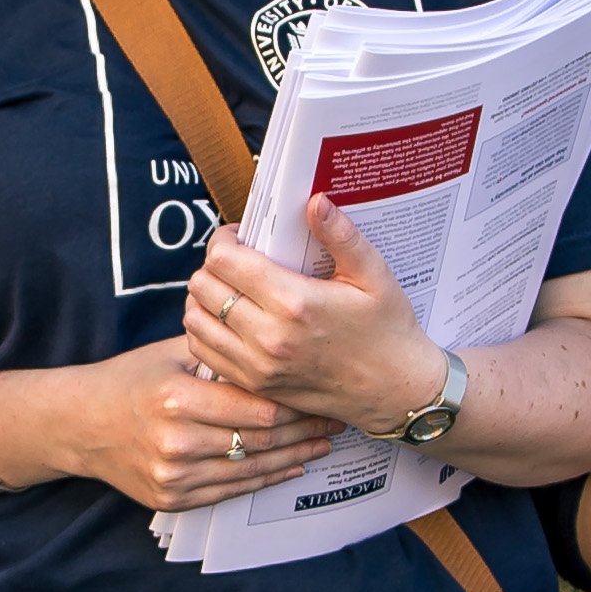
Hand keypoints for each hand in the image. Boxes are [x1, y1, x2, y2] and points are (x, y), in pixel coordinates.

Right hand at [10, 336, 337, 513]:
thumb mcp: (171, 352)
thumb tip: (277, 342)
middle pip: (260, 441)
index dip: (297, 405)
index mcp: (177, 399)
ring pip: (252, 470)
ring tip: (324, 443)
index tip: (323, 395)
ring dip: (294, 457)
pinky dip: (266, 478)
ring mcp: (173, 476)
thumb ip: (221, 353)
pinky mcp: (173, 498)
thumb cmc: (131, 379)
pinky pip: (231, 490)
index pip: (257, 407)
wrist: (80, 424)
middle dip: (304, 430)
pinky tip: (292, 465)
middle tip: (334, 418)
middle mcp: (176, 442)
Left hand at [183, 197, 449, 438]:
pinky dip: (206, 330)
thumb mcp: (374, 276)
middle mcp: (269, 337)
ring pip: (195, 319)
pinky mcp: (255, 385)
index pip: (224, 260)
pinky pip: (203, 351)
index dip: (223, 240)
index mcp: (295, 302)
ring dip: (205, 298)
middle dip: (214, 265)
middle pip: (202, 286)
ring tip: (231, 288)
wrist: (395, 391)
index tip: (241, 237)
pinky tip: (229, 319)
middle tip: (237, 260)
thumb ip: (341, 235)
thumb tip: (316, 200)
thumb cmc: (387, 330)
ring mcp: (258, 366)